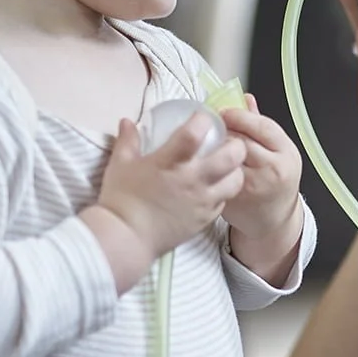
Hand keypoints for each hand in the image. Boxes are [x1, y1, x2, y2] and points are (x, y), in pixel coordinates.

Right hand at [99, 111, 245, 256]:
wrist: (127, 238)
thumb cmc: (121, 199)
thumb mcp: (120, 165)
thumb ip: (128, 140)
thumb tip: (127, 121)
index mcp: (171, 162)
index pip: (196, 133)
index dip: (203, 120)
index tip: (202, 118)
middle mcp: (193, 179)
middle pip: (232, 155)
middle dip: (235, 143)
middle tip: (227, 141)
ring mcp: (203, 200)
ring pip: (237, 180)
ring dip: (235, 169)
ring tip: (226, 166)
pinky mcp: (206, 218)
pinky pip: (225, 200)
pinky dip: (224, 191)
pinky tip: (214, 188)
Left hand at [219, 94, 305, 242]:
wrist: (275, 219)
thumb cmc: (276, 181)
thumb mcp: (278, 151)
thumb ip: (260, 125)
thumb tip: (244, 98)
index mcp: (286, 153)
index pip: (262, 126)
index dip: (240, 115)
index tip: (224, 111)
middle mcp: (273, 170)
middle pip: (242, 141)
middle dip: (224, 131)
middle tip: (210, 125)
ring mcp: (253, 186)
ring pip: (226, 158)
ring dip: (214, 148)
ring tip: (207, 142)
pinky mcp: (235, 199)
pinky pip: (216, 176)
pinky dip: (208, 167)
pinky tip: (203, 162)